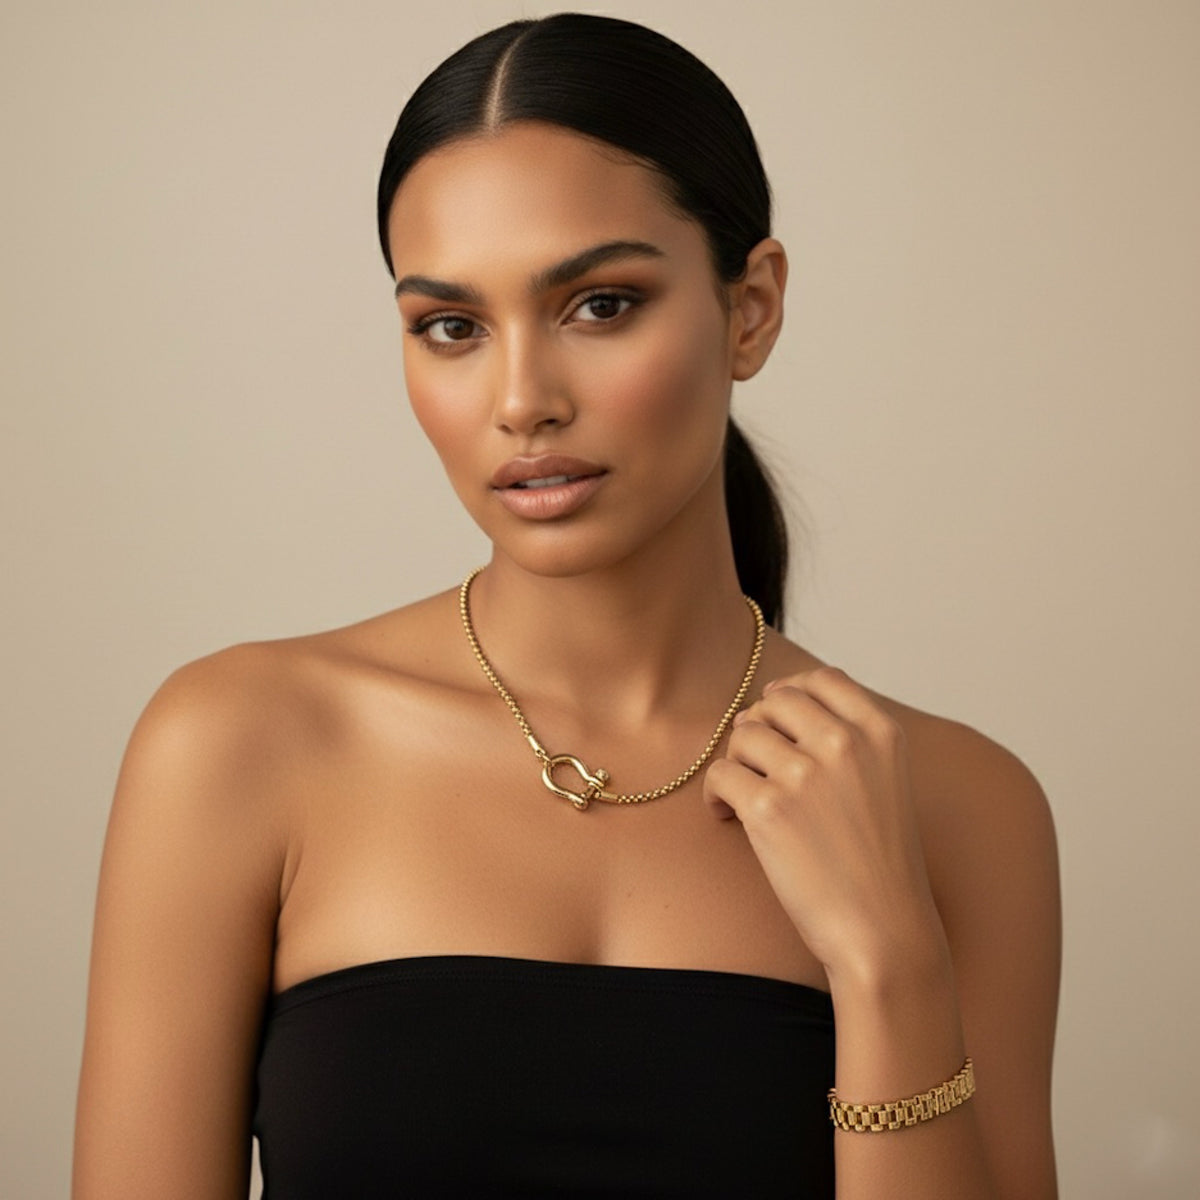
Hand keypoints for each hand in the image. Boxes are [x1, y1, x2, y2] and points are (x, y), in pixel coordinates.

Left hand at [703, 666, 945, 978]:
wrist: (883, 932)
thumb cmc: (878, 866)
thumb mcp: (884, 785)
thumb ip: (844, 742)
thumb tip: (767, 707)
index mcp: (881, 734)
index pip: (824, 680)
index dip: (791, 693)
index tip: (777, 718)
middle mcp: (846, 744)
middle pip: (776, 701)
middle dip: (758, 728)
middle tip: (754, 764)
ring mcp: (807, 773)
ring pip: (743, 734)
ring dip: (735, 763)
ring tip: (742, 797)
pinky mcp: (769, 807)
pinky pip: (720, 774)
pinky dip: (715, 794)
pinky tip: (728, 817)